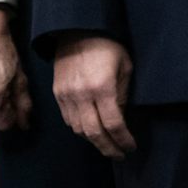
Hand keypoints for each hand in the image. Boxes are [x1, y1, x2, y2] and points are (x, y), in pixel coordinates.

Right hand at [52, 35, 135, 157]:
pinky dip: (80, 130)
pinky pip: (68, 120)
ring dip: (93, 141)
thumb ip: (124, 94)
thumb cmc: (108, 46)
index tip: (131, 148)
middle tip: (120, 156)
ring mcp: (66, 96)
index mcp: (102, 88)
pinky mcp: (57, 94)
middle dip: (108, 148)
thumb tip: (122, 118)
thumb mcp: (126, 66)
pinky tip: (91, 131)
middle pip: (93, 133)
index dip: (123, 140)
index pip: (114, 124)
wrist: (77, 31)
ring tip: (107, 146)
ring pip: (78, 129)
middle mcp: (81, 95)